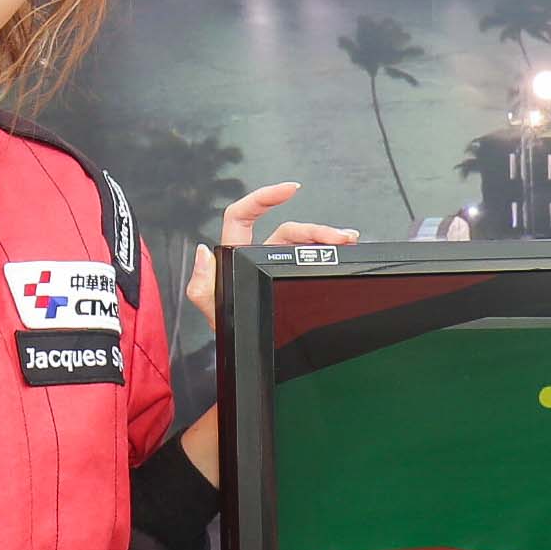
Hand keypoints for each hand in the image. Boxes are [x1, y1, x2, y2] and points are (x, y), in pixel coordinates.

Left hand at [184, 183, 358, 328]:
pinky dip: (329, 255)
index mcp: (235, 257)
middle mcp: (256, 258)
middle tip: (339, 237)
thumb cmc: (231, 335)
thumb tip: (204, 253)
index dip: (263, 197)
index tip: (289, 190)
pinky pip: (312, 260)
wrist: (251, 359)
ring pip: (303, 244)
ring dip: (327, 240)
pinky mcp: (291, 279)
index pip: (243, 216)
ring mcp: (276, 268)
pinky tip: (344, 255)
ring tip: (347, 243)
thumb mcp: (213, 313)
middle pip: (286, 231)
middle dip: (314, 229)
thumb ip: (203, 285)